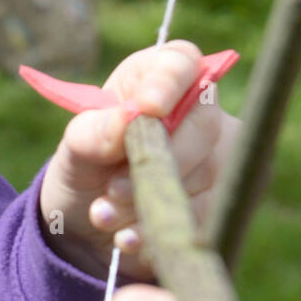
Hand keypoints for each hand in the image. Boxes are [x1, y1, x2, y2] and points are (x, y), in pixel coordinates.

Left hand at [38, 40, 239, 279]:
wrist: (88, 228)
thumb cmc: (86, 171)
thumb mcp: (75, 151)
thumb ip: (93, 132)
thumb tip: (127, 120)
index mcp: (156, 80)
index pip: (180, 62)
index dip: (168, 82)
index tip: (146, 109)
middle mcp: (199, 112)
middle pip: (203, 125)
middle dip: (155, 162)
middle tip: (113, 189)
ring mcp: (220, 156)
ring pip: (208, 175)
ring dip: (150, 203)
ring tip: (106, 215)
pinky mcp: (225, 200)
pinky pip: (207, 214)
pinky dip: (161, 230)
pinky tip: (128, 238)